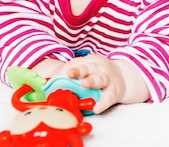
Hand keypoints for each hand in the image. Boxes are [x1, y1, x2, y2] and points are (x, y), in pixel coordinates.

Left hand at [32, 54, 149, 112]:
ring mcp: (108, 79)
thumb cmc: (97, 74)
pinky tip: (97, 108)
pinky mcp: (114, 92)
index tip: (64, 72)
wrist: (123, 77)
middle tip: (70, 74)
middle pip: (89, 68)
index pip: (78, 64)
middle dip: (80, 71)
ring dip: (92, 81)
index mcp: (90, 61)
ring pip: (100, 79)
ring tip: (84, 85)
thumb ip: (68, 75)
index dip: (71, 68)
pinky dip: (103, 103)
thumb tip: (45, 83)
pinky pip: (109, 97)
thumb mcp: (85, 69)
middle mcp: (99, 68)